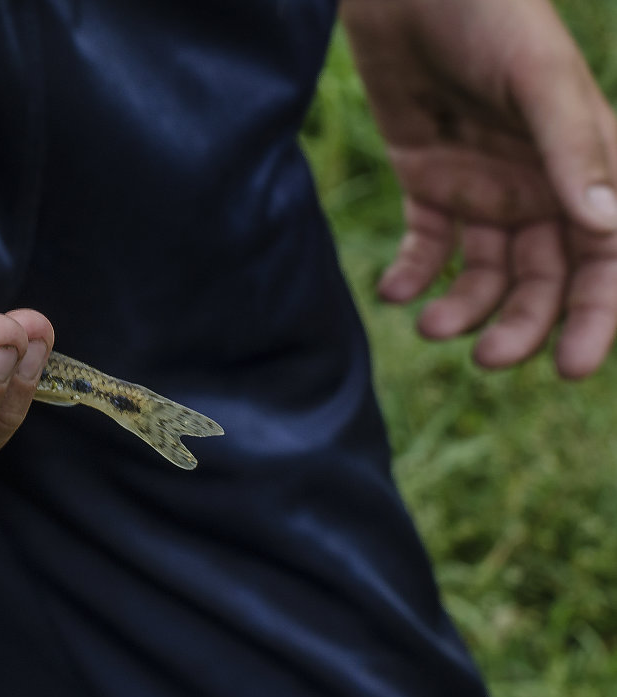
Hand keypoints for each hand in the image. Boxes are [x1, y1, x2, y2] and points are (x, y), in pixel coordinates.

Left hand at [342, 0, 616, 377]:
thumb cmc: (486, 17)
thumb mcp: (536, 78)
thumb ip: (572, 148)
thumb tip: (607, 226)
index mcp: (585, 165)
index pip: (606, 258)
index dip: (596, 315)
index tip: (571, 367)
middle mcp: (539, 187)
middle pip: (543, 279)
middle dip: (521, 324)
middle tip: (488, 359)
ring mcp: (483, 188)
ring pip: (484, 273)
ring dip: (462, 308)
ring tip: (431, 327)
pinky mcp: (429, 183)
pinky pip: (428, 245)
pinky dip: (413, 273)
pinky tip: (395, 291)